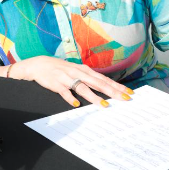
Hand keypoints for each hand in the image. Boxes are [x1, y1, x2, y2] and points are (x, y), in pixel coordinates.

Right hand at [13, 56, 132, 106]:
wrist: (39, 65)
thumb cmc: (60, 69)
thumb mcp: (76, 70)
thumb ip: (88, 78)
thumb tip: (104, 87)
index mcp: (84, 70)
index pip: (104, 79)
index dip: (117, 86)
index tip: (129, 92)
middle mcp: (78, 73)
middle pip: (97, 82)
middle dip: (112, 91)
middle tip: (124, 98)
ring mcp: (67, 78)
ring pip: (83, 87)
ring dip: (94, 96)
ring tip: (104, 104)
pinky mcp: (56, 84)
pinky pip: (64, 92)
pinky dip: (70, 97)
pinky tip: (76, 104)